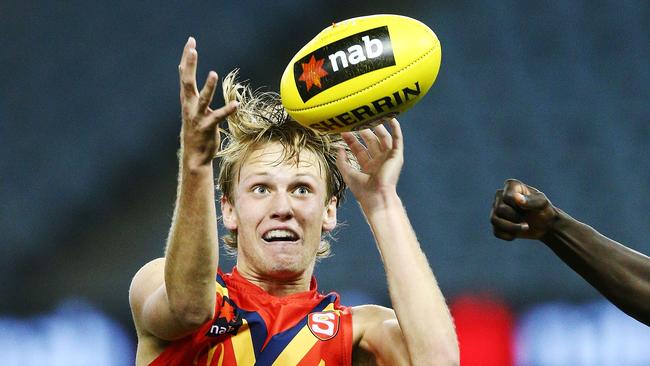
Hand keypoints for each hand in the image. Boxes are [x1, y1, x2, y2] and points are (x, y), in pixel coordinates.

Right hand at [178, 37, 237, 167]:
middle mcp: (189, 106)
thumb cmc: (196, 131)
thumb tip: (191, 84)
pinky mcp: (208, 127)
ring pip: (203, 99)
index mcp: (187, 100)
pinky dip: (228, 111)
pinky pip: (218, 117)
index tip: (190, 42)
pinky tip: (236, 105)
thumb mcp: (193, 110)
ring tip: (214, 74)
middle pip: (188, 82)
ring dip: (208, 87)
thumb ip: (194, 95)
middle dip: (190, 65)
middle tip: (193, 48)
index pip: (184, 74)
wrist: (194, 156)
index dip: (187, 58)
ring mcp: (198, 117)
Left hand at [336, 119, 403, 209]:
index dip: (351, 139)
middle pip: (370, 141)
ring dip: (377, 127)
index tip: (343, 129)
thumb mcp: (348, 173)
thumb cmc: (363, 191)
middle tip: (355, 119)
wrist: (376, 197)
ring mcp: (388, 158)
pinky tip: (391, 118)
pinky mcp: (397, 156)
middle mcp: (378, 161)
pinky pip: (397, 140)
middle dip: (362, 130)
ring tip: (370, 115)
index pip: (358, 149)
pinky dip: (395, 129)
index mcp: (368, 167)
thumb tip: (338, 148)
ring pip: (383, 138)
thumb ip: (342, 161)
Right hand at [490, 179, 558, 240]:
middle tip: (527, 222)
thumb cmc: (544, 210)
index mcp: (512, 186)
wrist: (545, 225)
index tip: (530, 209)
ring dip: (511, 228)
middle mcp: (501, 196)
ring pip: (494, 220)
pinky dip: (507, 235)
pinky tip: (516, 234)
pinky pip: (496, 231)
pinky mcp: (497, 223)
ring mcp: (496, 210)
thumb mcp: (542, 204)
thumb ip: (531, 200)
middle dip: (515, 218)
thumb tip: (516, 198)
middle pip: (499, 209)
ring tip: (524, 228)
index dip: (517, 206)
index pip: (507, 197)